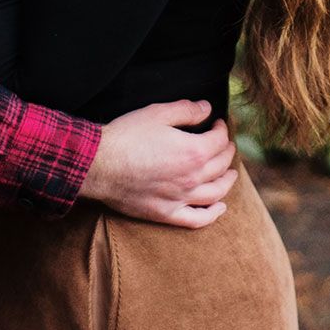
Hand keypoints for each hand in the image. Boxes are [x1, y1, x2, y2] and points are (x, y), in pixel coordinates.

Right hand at [79, 100, 237, 228]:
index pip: (220, 141)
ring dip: (227, 181)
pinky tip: (219, 208)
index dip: (221, 130)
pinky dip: (213, 214)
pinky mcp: (166, 214)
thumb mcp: (158, 113)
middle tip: (224, 145)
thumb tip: (207, 109)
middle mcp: (192, 177)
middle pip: (221, 165)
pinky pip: (198, 220)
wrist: (99, 165)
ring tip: (230, 174)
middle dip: (226, 152)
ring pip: (216, 193)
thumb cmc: (127, 136)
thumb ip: (187, 110)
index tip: (216, 124)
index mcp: (194, 151)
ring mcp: (180, 198)